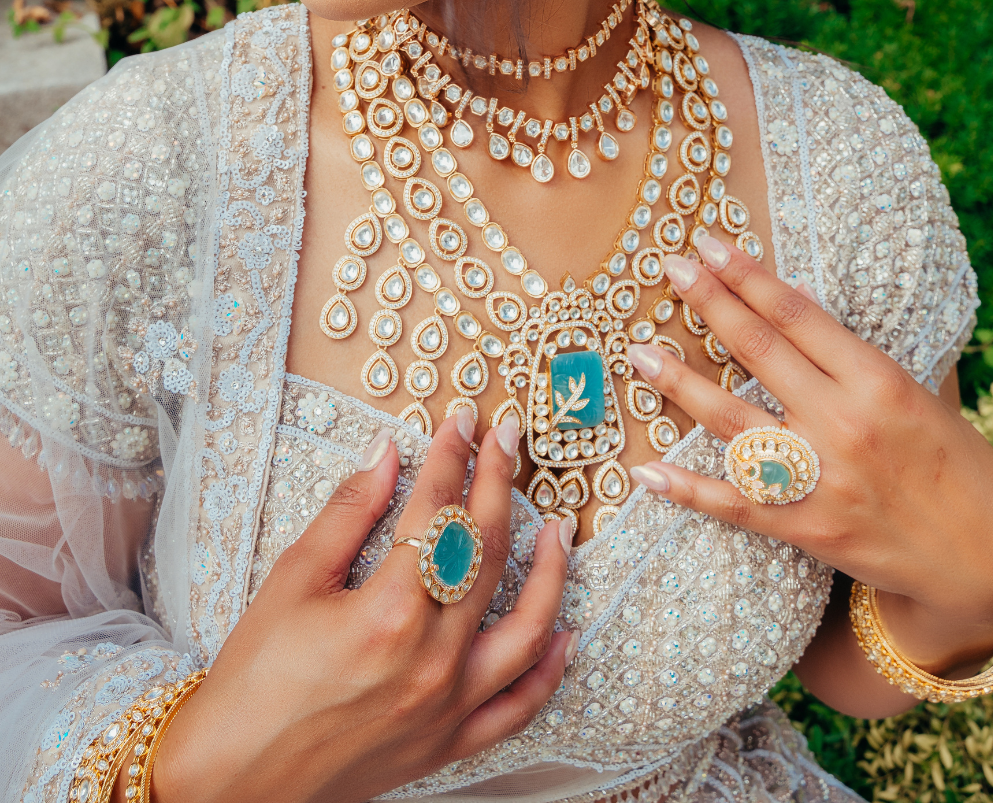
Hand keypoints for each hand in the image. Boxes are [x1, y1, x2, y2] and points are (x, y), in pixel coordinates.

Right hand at [150, 413, 574, 802]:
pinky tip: (565, 633)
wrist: (231, 780)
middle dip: (501, 484)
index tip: (461, 420)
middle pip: (487, 551)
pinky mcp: (448, 744)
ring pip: (527, 628)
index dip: (452, 456)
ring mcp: (447, 706)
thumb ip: (348, 512)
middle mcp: (431, 660)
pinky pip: (518, 706)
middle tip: (507, 440)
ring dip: (550, 572)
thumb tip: (387, 453)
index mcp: (389, 612)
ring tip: (558, 528)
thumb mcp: (292, 580)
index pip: (439, 510)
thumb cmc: (253, 681)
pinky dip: (549, 668)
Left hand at [626, 238, 992, 678]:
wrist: (982, 558)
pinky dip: (688, 488)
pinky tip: (647, 470)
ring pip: (732, 420)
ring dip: (679, 383)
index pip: (796, 315)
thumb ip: (851, 350)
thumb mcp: (917, 391)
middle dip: (709, 304)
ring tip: (638, 352)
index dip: (747, 276)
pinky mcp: (807, 529)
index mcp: (877, 380)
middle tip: (669, 268)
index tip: (709, 245)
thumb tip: (794, 293)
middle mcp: (844, 423)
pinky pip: (734, 504)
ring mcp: (822, 478)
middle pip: (759, 352)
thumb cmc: (955, 462)